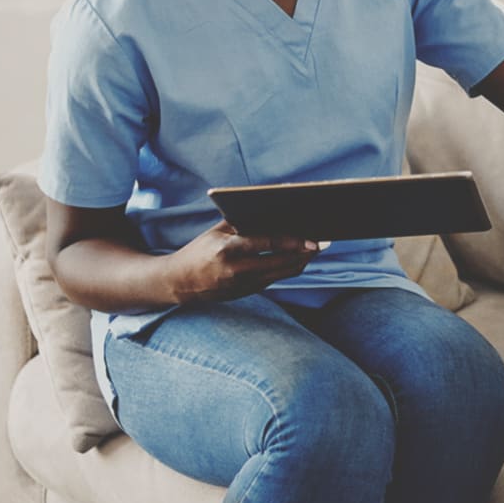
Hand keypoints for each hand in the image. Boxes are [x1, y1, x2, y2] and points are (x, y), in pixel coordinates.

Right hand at [165, 220, 318, 302]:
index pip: (267, 244)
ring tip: (315, 249)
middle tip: (324, 243)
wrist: (179, 283)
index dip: (293, 242)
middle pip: (281, 262)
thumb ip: (244, 221)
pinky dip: (288, 268)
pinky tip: (299, 258)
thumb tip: (274, 208)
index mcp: (227, 250)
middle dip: (305, 253)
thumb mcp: (218, 231)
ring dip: (301, 262)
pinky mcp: (246, 294)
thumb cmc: (200, 250)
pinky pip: (274, 279)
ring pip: (282, 274)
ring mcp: (242, 286)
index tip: (313, 239)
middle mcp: (236, 271)